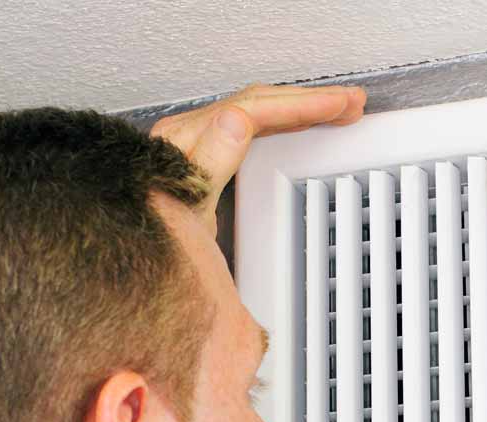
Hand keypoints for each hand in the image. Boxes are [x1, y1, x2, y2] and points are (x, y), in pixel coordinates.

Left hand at [151, 84, 366, 228]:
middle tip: (350, 103)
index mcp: (188, 140)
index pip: (255, 108)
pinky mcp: (205, 158)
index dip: (300, 105)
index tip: (337, 106)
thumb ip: (211, 161)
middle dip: (309, 101)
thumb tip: (238, 121)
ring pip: (258, 112)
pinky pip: (251, 127)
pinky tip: (299, 126)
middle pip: (259, 103)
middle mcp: (191, 135)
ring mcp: (198, 144)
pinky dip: (282, 123)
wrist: (136, 255)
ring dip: (299, 108)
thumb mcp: (186, 204)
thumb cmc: (156, 237)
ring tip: (338, 109)